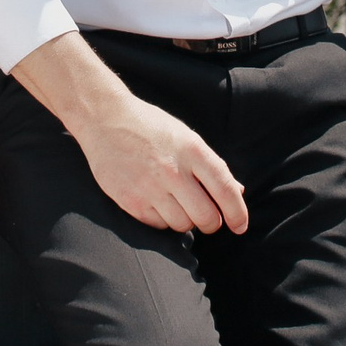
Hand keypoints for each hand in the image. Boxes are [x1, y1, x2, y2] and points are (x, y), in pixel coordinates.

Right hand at [10, 31, 247, 235]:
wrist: (105, 119)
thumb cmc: (150, 126)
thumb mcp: (186, 136)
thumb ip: (211, 165)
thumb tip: (238, 192)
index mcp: (192, 150)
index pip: (225, 190)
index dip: (237, 213)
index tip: (240, 226)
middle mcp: (173, 171)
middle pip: (206, 216)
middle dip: (212, 223)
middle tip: (208, 218)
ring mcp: (150, 187)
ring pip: (183, 225)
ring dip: (187, 221)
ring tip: (180, 206)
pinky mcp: (131, 201)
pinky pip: (158, 225)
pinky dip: (164, 221)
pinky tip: (160, 204)